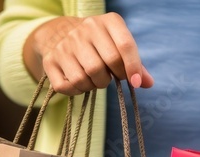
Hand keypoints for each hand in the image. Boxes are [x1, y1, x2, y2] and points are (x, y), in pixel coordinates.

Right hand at [25, 13, 154, 94]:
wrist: (62, 32)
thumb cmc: (100, 44)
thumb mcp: (119, 45)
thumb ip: (135, 64)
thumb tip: (148, 83)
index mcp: (107, 22)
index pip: (125, 45)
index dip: (133, 68)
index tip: (136, 83)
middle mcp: (85, 29)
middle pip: (104, 66)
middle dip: (110, 79)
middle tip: (109, 77)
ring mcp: (65, 44)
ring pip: (84, 78)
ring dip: (93, 86)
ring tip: (94, 78)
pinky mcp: (51, 60)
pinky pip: (67, 86)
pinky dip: (76, 91)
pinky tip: (80, 83)